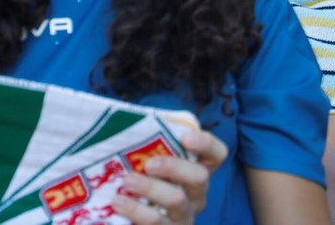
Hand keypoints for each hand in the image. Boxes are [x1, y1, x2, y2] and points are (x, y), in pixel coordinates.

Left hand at [110, 130, 228, 224]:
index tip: (185, 137)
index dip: (206, 144)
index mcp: (198, 170)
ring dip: (151, 189)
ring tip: (126, 182)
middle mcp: (197, 194)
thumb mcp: (153, 162)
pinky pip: (156, 223)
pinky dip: (135, 211)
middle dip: (174, 167)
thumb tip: (142, 120)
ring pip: (177, 201)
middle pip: (199, 177)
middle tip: (149, 164)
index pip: (217, 153)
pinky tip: (118, 202)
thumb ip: (155, 143)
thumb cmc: (144, 182)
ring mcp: (184, 216)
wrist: (133, 218)